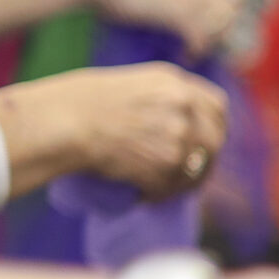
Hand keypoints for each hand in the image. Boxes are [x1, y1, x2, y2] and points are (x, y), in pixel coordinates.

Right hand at [0, 64, 227, 199]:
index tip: (204, 141)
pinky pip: (173, 187)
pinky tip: (147, 197)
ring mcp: (178, 133)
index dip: (214, 127)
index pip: (217, 106)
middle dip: (204, 160)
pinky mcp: (167, 162)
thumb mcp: (130, 87)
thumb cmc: (78, 104)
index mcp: (174, 82)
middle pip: (214, 140)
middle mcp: (183, 104)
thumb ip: (158, 98)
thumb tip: (176, 124)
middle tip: (184, 173)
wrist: (61, 121)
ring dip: (183, 183)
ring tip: (164, 189)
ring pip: (197, 168)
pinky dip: (159, 196)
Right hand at [83, 0, 239, 59]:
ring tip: (196, 51)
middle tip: (208, 43)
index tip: (215, 24)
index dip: (228, 5)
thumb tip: (190, 4)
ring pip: (221, 20)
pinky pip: (200, 34)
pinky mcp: (174, 10)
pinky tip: (185, 57)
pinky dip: (196, 49)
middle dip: (225, 25)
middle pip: (232, 4)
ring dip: (212, 40)